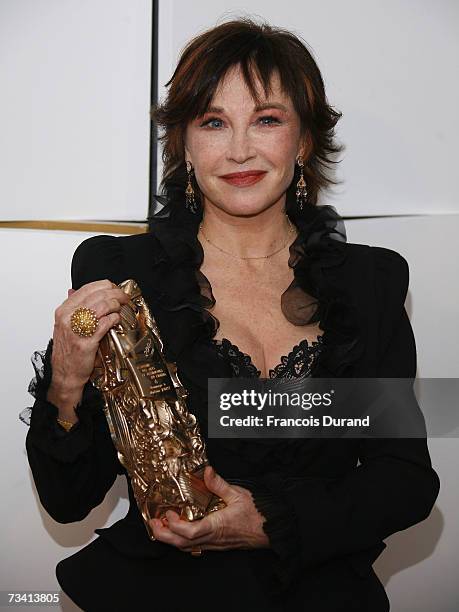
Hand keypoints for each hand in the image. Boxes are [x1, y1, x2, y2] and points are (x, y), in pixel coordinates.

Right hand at [51, 280, 130, 391]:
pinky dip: (114, 318)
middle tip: (124, 297)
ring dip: (116, 304)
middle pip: (97, 295)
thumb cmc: (67, 351)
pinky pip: (105, 323)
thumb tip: (74, 290)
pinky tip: (117, 319)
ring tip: (121, 307)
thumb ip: (71, 307)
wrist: (65, 374)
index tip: (115, 289)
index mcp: (63, 311)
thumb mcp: (64, 325)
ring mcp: (76, 329)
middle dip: (115, 293)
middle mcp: (68, 317)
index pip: (86, 288)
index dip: (105, 286)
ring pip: (102, 306)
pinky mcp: (86, 341)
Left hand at [148, 466, 269, 551]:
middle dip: (164, 535)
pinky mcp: (217, 545)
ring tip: (162, 526)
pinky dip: (182, 542)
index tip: (168, 513)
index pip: (190, 532)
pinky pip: (195, 548)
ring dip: (171, 539)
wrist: (272, 529)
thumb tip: (206, 471)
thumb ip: (219, 484)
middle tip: (153, 523)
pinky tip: (179, 533)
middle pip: (182, 544)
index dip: (175, 525)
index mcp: (217, 526)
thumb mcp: (238, 494)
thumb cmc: (258, 514)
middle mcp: (213, 539)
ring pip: (187, 548)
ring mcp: (214, 544)